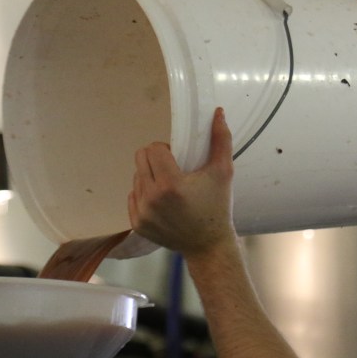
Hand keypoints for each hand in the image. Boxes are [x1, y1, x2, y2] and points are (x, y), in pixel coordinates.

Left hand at [128, 107, 236, 257]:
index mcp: (170, 184)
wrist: (209, 245)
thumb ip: (221, 140)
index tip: (179, 160)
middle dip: (155, 159)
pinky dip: (144, 194)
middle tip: (173, 170)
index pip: (153, 148)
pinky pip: (132, 196)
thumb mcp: (223, 172)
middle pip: (140, 159)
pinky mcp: (137, 224)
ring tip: (169, 188)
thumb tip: (218, 112)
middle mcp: (152, 199)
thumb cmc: (217, 207)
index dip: (166, 150)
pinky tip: (162, 203)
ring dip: (150, 176)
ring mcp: (142, 213)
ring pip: (136, 177)